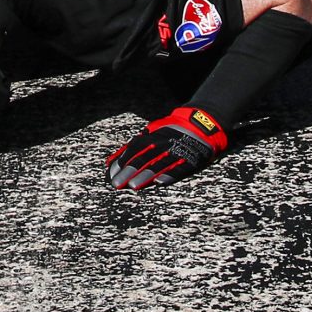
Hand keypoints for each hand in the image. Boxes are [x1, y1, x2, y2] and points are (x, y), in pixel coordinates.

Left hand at [104, 105, 226, 189]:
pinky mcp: (190, 159)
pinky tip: (160, 183)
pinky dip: (169, 175)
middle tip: (117, 183)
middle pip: (143, 158)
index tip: (111, 174)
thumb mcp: (150, 134)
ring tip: (134, 185)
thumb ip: (131, 148)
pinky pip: (179, 168)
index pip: (133, 150)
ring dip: (145, 175)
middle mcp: (162, 143)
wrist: (201, 125)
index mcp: (152, 136)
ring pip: (158, 164)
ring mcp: (176, 151)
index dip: (121, 162)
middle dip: (128, 171)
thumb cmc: (170, 132)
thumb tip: (109, 163)